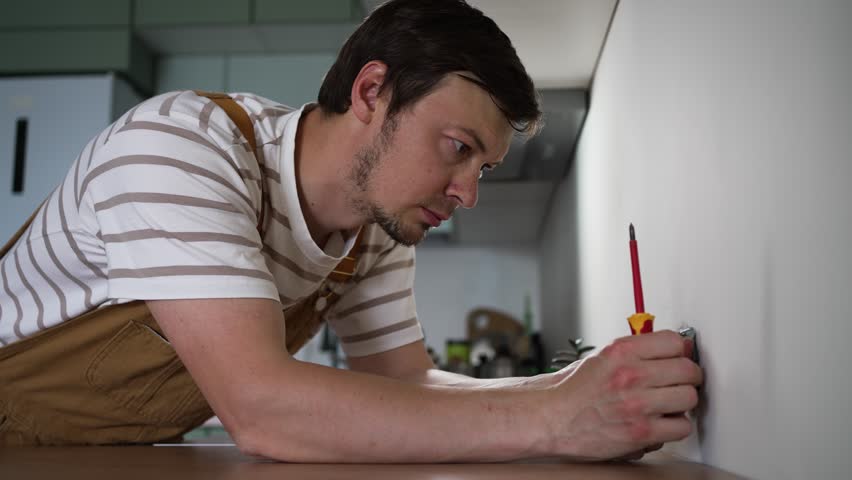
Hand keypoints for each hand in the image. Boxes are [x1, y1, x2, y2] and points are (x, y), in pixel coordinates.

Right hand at [543, 330, 701, 460]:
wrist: (552, 419)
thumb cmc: (574, 392)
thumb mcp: (602, 358)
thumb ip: (636, 353)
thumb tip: (673, 349)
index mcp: (621, 352)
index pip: (675, 341)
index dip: (681, 351)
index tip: (679, 357)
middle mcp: (631, 375)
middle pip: (688, 370)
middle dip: (687, 376)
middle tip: (679, 382)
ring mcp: (637, 404)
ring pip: (689, 398)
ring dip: (682, 403)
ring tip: (668, 404)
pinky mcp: (641, 432)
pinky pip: (681, 427)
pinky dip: (675, 427)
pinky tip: (661, 422)